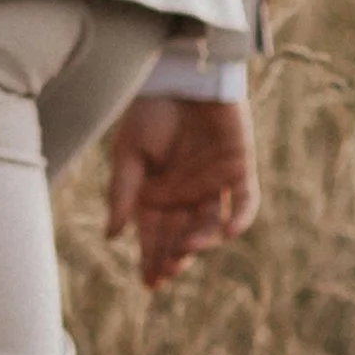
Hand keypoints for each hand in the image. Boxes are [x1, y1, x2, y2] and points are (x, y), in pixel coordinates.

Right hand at [105, 93, 258, 290]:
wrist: (181, 73)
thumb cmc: (150, 110)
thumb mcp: (128, 153)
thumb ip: (123, 193)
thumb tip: (111, 236)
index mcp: (155, 194)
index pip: (153, 235)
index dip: (151, 258)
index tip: (149, 281)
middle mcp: (185, 195)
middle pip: (180, 236)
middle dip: (173, 257)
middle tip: (166, 272)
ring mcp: (214, 184)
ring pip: (210, 223)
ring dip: (200, 240)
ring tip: (185, 249)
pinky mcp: (239, 169)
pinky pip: (243, 200)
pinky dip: (239, 217)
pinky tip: (226, 232)